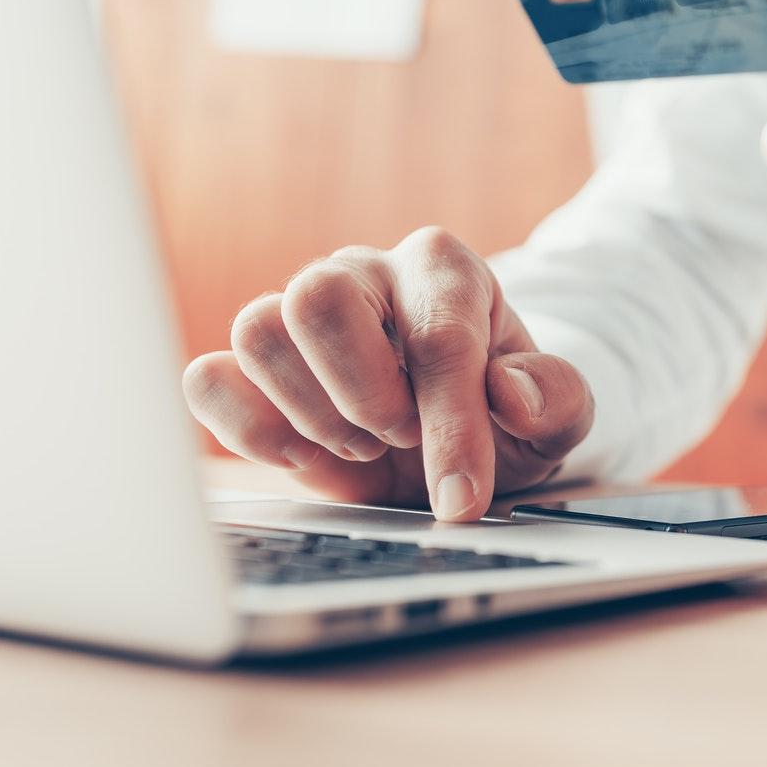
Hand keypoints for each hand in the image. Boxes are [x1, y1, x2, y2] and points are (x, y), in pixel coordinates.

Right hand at [182, 228, 593, 519]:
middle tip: (398, 438)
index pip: (437, 336)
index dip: (449, 425)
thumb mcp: (557, 414)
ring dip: (311, 413)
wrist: (456, 438)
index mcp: (443, 270)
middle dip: (362, 394)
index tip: (462, 496)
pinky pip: (208, 378)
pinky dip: (249, 428)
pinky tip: (304, 455)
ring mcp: (297, 313)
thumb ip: (557, 398)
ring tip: (362, 445)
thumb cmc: (505, 414)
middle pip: (318, 297)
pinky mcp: (250, 367)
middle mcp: (363, 273)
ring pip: (257, 330)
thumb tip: (513, 393)